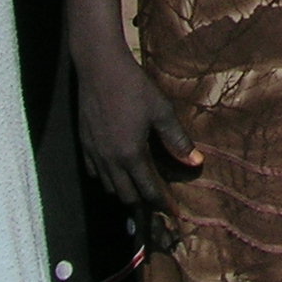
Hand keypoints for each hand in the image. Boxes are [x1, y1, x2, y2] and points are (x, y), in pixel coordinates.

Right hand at [75, 42, 201, 212]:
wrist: (100, 68)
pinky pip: (94, 172)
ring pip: (108, 186)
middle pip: (125, 195)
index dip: (162, 204)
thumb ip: (177, 140)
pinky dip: (106, 179)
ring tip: (139, 192)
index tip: (172, 214)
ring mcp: (94, 153)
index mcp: (131, 154)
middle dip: (142, 205)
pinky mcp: (84, 143)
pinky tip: (115, 173)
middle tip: (156, 207)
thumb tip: (196, 162)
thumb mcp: (161, 111)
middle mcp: (110, 160)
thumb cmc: (134, 87)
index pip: (148, 190)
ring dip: (124, 193)